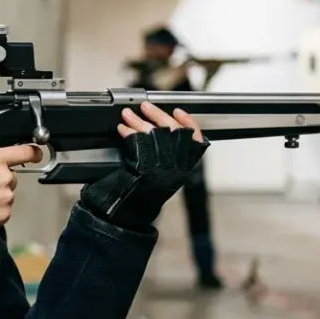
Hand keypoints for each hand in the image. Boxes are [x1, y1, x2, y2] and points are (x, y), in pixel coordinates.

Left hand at [81, 102, 208, 227]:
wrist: (128, 212)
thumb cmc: (143, 192)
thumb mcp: (164, 174)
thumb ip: (169, 154)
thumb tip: (165, 128)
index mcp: (184, 167)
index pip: (196, 139)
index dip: (189, 122)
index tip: (179, 112)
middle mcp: (176, 166)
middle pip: (172, 130)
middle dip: (158, 115)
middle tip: (146, 106)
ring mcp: (161, 166)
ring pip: (153, 133)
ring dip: (138, 120)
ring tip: (127, 114)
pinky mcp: (143, 165)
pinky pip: (137, 141)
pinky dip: (128, 132)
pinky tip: (122, 129)